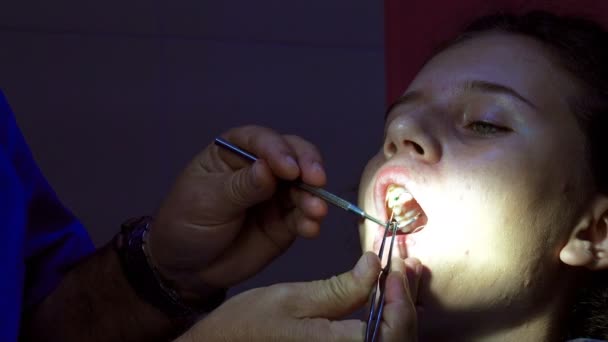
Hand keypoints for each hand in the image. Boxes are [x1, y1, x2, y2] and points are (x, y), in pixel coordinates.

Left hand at [148, 126, 328, 297]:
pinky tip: (310, 228)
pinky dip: (310, 220)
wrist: (187, 268)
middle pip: (293, 155)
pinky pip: (303, 216)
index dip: (279, 151)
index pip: (262, 141)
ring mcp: (277, 194)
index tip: (289, 169)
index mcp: (235, 151)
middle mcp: (262, 166)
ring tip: (316, 212)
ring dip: (313, 197)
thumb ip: (240, 187)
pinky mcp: (286, 221)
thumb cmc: (186, 223)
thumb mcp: (207, 201)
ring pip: (304, 186)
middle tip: (316, 181)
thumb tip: (268, 170)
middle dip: (308, 166)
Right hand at [175, 253, 421, 341]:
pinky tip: (386, 297)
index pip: (391, 332)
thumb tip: (376, 266)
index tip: (395, 265)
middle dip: (406, 300)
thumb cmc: (249, 326)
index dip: (401, 296)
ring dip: (401, 310)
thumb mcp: (294, 299)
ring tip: (400, 276)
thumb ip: (341, 288)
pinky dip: (387, 321)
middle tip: (405, 265)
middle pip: (398, 340)